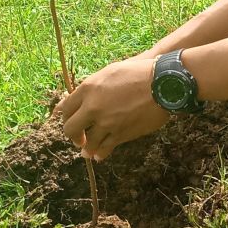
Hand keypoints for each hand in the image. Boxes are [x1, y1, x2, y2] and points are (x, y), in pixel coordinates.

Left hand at [54, 59, 169, 159]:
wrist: (163, 84)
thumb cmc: (138, 72)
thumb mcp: (109, 72)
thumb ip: (91, 85)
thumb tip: (76, 95)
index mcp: (88, 89)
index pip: (66, 107)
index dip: (64, 116)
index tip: (68, 120)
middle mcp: (93, 107)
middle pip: (70, 129)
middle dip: (73, 135)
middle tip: (78, 137)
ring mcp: (106, 123)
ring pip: (87, 143)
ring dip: (86, 148)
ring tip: (87, 151)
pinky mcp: (121, 134)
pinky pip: (105, 149)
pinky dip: (100, 153)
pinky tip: (100, 155)